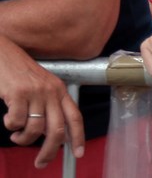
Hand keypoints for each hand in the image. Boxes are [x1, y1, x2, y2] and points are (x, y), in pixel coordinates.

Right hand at [0, 36, 83, 167]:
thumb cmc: (20, 73)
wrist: (4, 54)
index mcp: (60, 90)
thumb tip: (50, 133)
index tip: (78, 153)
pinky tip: (7, 117)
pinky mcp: (18, 93)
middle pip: (57, 130)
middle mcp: (51, 91)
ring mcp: (35, 92)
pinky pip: (16, 122)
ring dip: (23, 139)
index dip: (79, 137)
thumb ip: (48, 106)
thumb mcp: (41, 87)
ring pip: (35, 129)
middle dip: (49, 151)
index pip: (75, 117)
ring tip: (16, 134)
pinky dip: (10, 126)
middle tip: (41, 163)